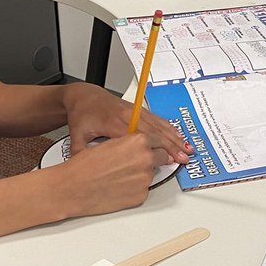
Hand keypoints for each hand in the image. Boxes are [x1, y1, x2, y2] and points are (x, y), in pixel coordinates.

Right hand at [56, 133, 165, 215]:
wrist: (73, 187)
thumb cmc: (85, 165)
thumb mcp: (111, 143)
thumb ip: (131, 144)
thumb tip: (141, 147)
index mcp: (139, 141)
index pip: (159, 140)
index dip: (155, 145)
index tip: (155, 147)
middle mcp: (146, 159)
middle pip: (162, 157)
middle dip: (154, 158)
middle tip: (137, 162)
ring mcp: (145, 179)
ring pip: (151, 174)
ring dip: (141, 174)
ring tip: (119, 175)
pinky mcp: (141, 196)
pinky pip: (143, 189)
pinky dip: (135, 188)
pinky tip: (118, 186)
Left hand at [61, 83, 190, 162]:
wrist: (84, 96)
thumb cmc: (82, 115)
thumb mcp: (77, 134)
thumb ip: (79, 152)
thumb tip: (81, 169)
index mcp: (114, 122)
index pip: (140, 138)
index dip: (156, 148)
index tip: (168, 159)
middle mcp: (129, 115)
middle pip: (155, 132)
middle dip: (172, 145)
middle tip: (185, 157)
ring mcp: (135, 111)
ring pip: (159, 125)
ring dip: (175, 137)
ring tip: (188, 148)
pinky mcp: (138, 110)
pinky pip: (158, 119)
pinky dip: (170, 128)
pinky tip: (179, 136)